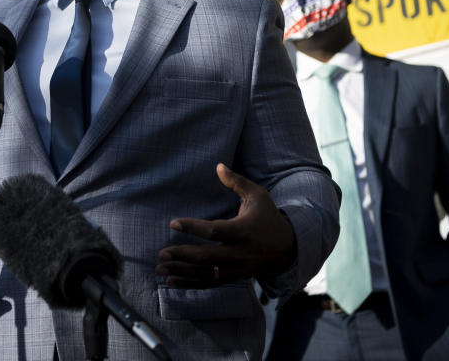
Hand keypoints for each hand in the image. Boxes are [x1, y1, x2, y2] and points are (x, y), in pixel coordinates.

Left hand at [156, 163, 295, 287]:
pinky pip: (209, 283)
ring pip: (206, 274)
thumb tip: (218, 166)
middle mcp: (239, 252)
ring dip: (181, 272)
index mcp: (243, 230)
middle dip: (183, 256)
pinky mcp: (233, 277)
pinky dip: (190, 283)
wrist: (288, 249)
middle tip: (161, 253)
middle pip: (208, 257)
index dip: (193, 228)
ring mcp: (236, 268)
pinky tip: (171, 281)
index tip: (173, 223)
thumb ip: (237, 182)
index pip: (215, 231)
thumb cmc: (268, 217)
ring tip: (159, 268)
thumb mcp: (258, 196)